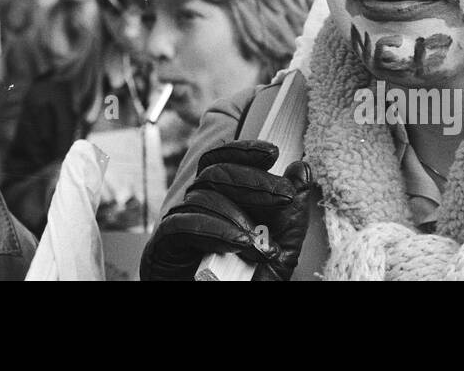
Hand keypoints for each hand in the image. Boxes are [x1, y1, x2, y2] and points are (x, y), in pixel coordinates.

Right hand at [140, 139, 314, 280]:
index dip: (244, 151)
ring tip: (263, 244)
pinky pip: (182, 225)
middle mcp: (194, 207)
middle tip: (286, 197)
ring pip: (201, 197)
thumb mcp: (280, 249)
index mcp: (218, 202)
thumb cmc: (247, 283)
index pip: (221, 162)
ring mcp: (177, 226)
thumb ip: (291, 213)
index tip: (273, 153)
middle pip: (214, 174)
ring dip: (238, 217)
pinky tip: (239, 244)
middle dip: (254, 182)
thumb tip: (301, 169)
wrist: (231, 311)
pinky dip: (214, 230)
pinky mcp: (161, 247)